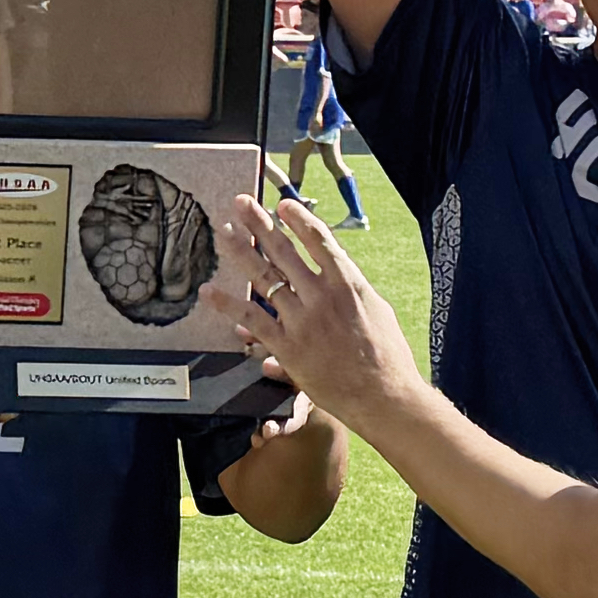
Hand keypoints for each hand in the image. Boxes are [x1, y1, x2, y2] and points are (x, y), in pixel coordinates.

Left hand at [222, 185, 422, 428]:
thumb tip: (339, 274)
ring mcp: (303, 319)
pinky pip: (252, 319)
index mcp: (348, 283)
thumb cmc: (388, 356)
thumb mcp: (377, 310)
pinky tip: (208, 290)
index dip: (299, 220)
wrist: (384, 395)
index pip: (319, 241)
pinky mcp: (287, 346)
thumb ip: (353, 289)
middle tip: (241, 202)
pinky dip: (228, 304)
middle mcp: (322, 295)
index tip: (281, 205)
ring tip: (224, 230)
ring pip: (264, 277)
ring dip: (240, 251)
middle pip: (284, 251)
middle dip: (260, 223)